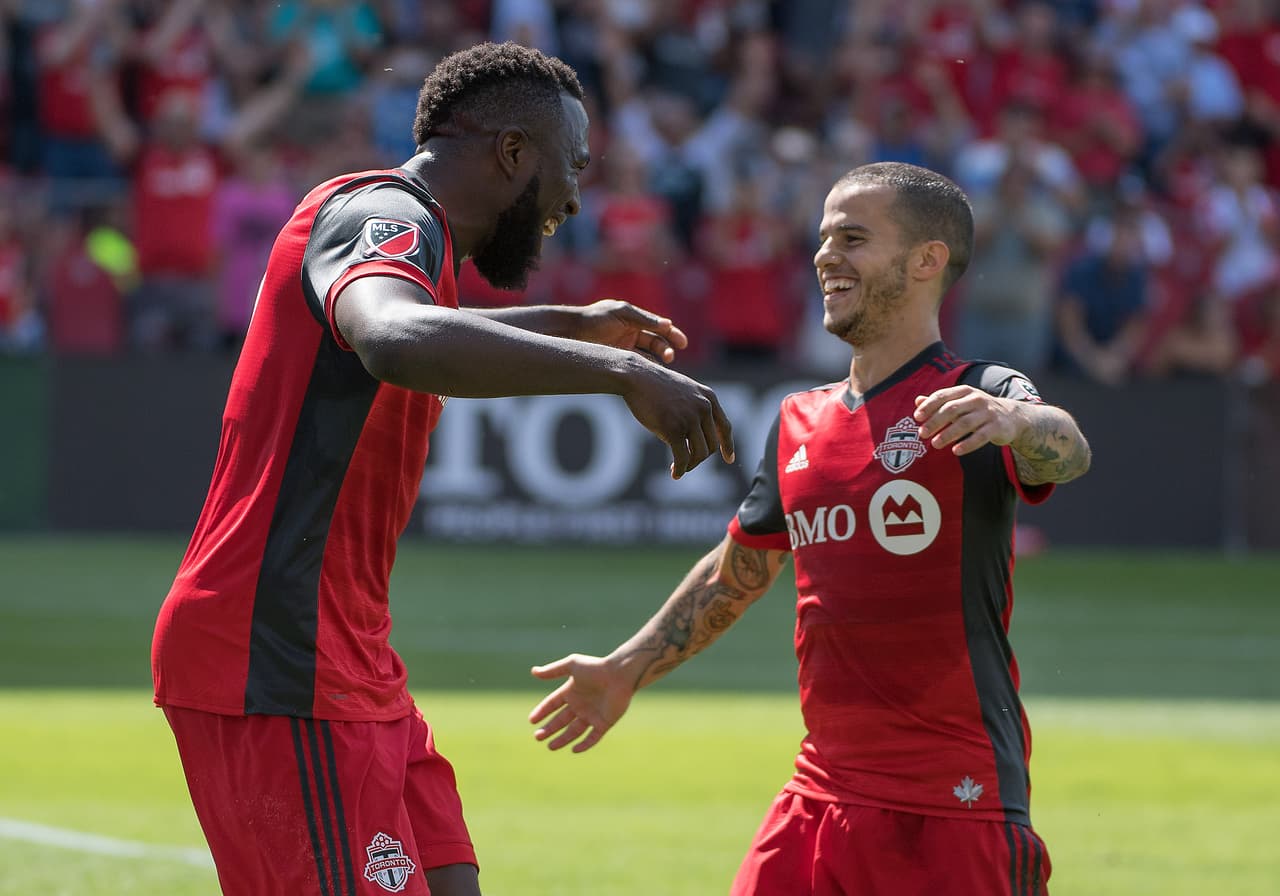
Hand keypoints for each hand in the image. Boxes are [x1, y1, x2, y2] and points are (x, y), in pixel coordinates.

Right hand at [529, 654, 635, 752]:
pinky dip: (584, 745)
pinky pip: (593, 737)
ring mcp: (592, 715)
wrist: (620, 675)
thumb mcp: (572, 665)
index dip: (542, 712)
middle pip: (561, 720)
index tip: (532, 720)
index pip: (552, 704)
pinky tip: (574, 749)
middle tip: (537, 737)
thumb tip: (533, 672)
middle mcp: (580, 705)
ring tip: (550, 747)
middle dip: (549, 729)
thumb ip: (553, 670)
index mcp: (571, 691)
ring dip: (562, 739)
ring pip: (574, 731)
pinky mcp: (604, 723)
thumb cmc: (596, 668)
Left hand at [570, 300, 688, 363]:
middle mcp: (633, 334)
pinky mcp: (618, 359)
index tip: (682, 342)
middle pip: (656, 344)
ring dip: (658, 361)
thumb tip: (667, 324)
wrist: (571, 331)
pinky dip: (646, 368)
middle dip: (667, 349)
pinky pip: (636, 365)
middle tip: (671, 356)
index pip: (659, 328)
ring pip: (648, 356)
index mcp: (635, 320)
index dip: (672, 335)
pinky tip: (652, 372)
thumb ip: (643, 319)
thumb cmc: (595, 318)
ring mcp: (625, 348)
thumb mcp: (621, 313)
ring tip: (664, 364)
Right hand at [622, 359, 734, 477]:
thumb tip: (697, 439)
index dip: (728, 446)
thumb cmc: (655, 386)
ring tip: (679, 467)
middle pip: (712, 444)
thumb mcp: (684, 391)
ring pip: (700, 453)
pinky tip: (675, 474)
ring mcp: (690, 418)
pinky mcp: (674, 429)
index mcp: (709, 398)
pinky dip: (681, 469)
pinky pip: (683, 458)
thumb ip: (695, 409)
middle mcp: (704, 408)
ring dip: (691, 465)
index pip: (725, 427)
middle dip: (700, 457)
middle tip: (688, 463)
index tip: (729, 459)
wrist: (636, 377)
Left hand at [913, 386, 1026, 455]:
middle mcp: (976, 399)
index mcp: (965, 391)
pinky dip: (967, 444)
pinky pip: (980, 436)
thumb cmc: (979, 410)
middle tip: (922, 433)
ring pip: (965, 423)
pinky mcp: (997, 427)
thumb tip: (917, 401)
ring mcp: (988, 413)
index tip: (917, 417)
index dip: (929, 406)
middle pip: (952, 409)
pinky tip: (955, 451)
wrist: (1012, 416)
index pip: (943, 396)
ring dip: (948, 434)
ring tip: (935, 444)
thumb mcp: (961, 402)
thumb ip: (940, 402)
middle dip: (935, 422)